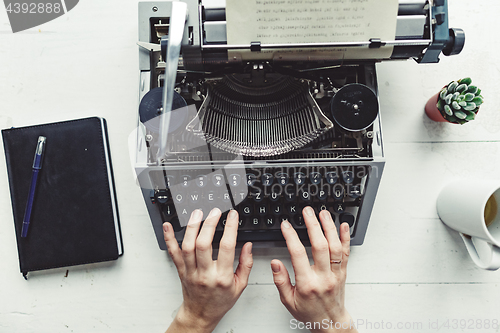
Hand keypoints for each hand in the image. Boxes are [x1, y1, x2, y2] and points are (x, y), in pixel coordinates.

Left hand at [163, 208, 252, 332]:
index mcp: (222, 277)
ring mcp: (190, 272)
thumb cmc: (220, 301)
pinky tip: (168, 226)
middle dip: (209, 224)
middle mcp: (205, 274)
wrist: (201, 314)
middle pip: (203, 244)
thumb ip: (246, 264)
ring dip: (192, 227)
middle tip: (214, 211)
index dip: (230, 228)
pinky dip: (169, 238)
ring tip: (197, 213)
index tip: (232, 215)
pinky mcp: (181, 271)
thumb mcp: (240, 285)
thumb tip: (248, 245)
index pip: (226, 247)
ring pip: (187, 246)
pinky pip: (173, 253)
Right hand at [271, 207, 356, 332]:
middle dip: (313, 225)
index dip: (291, 237)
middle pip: (320, 246)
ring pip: (335, 247)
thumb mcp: (288, 300)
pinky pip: (346, 252)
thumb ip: (281, 280)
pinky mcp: (343, 272)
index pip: (298, 255)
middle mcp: (324, 277)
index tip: (286, 226)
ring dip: (329, 227)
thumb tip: (275, 263)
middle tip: (307, 212)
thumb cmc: (309, 312)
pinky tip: (343, 225)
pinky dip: (345, 237)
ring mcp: (336, 274)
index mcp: (307, 284)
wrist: (330, 322)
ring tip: (323, 213)